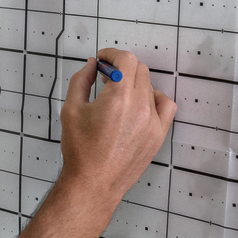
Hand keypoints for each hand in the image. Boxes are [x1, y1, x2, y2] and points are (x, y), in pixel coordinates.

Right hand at [57, 49, 176, 208]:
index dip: (113, 54)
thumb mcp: (71, 109)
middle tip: (106, 77)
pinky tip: (141, 105)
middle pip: (139, 70)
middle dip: (121, 68)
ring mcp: (153, 121)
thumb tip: (92, 66)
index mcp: (118, 97)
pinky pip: (166, 106)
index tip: (103, 59)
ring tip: (120, 95)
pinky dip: (155, 99)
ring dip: (135, 83)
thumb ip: (81, 80)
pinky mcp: (159, 135)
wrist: (94, 183)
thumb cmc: (81, 151)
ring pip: (150, 86)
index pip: (126, 60)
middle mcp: (140, 106)